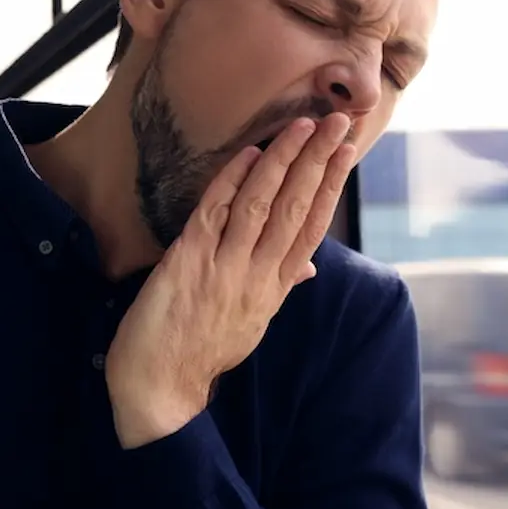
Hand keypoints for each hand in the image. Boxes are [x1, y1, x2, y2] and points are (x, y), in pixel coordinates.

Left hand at [106, 112, 355, 448]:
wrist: (159, 386)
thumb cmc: (200, 352)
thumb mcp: (250, 322)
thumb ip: (276, 286)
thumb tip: (307, 266)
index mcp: (275, 289)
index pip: (313, 227)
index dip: (332, 185)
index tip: (348, 151)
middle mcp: (258, 276)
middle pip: (298, 208)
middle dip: (319, 161)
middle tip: (339, 122)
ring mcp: (225, 269)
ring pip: (263, 205)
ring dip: (282, 160)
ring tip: (300, 126)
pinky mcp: (189, 264)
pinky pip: (215, 213)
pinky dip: (232, 181)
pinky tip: (247, 154)